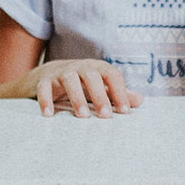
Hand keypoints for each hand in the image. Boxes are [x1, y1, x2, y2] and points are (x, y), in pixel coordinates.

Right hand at [26, 58, 141, 117]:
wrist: (49, 74)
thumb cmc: (81, 83)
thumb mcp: (100, 87)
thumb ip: (118, 93)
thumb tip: (140, 101)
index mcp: (97, 68)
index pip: (112, 75)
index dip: (119, 92)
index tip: (124, 111)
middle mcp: (80, 67)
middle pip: (91, 76)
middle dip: (99, 95)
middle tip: (105, 115)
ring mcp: (61, 73)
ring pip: (70, 80)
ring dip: (77, 97)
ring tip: (83, 116)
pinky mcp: (44, 81)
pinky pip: (44, 88)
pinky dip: (46, 100)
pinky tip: (49, 115)